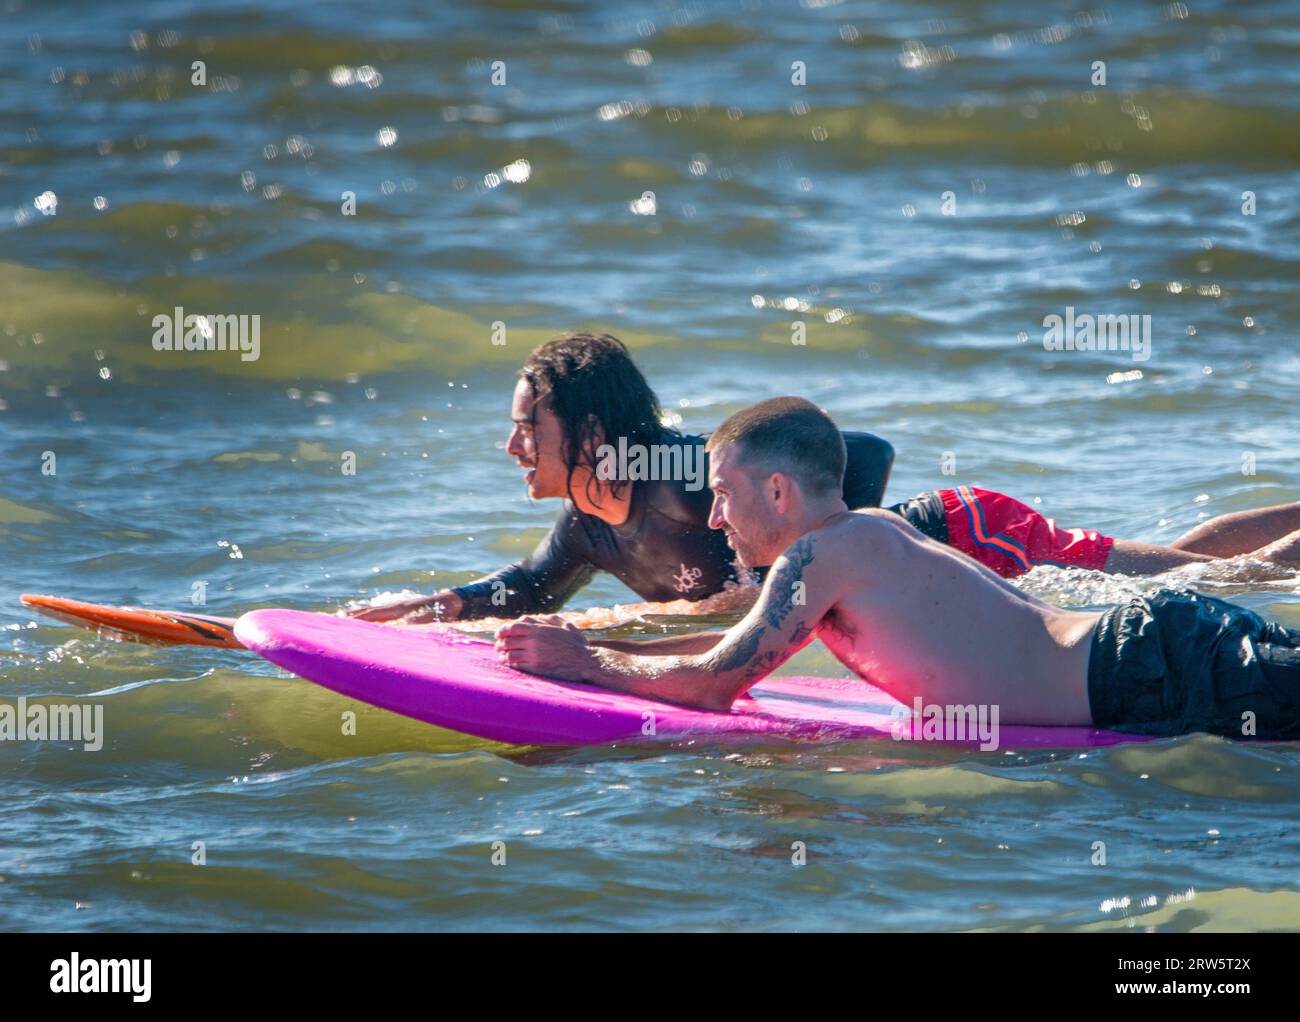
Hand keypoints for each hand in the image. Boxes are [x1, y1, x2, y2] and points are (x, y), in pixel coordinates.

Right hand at [346, 591, 462, 623]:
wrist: (451, 603)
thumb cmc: (441, 613)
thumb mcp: (429, 620)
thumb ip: (415, 623)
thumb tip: (401, 626)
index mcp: (398, 610)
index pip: (373, 615)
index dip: (357, 619)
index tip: (341, 622)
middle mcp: (395, 606)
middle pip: (368, 611)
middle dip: (351, 616)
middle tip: (332, 619)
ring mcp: (398, 607)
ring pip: (373, 611)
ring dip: (358, 615)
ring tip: (342, 617)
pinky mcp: (402, 611)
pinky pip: (381, 614)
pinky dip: (369, 616)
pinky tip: (365, 620)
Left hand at [495, 616, 594, 680]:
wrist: (586, 662)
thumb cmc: (577, 643)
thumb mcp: (566, 625)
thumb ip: (549, 619)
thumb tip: (535, 617)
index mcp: (540, 630)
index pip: (512, 627)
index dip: (502, 630)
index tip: (499, 634)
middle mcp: (535, 642)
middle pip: (508, 641)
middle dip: (500, 643)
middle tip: (498, 646)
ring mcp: (534, 655)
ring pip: (509, 654)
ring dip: (502, 655)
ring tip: (502, 656)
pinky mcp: (536, 668)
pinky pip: (516, 665)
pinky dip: (510, 664)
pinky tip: (510, 663)